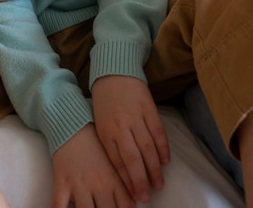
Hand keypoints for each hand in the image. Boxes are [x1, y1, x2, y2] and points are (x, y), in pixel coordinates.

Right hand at [51, 124, 135, 207]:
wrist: (75, 126)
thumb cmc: (95, 144)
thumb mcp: (114, 161)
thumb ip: (125, 182)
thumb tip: (134, 203)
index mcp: (114, 180)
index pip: (126, 207)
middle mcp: (99, 185)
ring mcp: (80, 185)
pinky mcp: (62, 183)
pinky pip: (58, 205)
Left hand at [92, 76, 169, 203]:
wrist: (113, 71)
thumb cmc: (105, 101)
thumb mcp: (100, 123)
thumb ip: (110, 144)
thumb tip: (121, 171)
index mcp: (106, 132)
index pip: (117, 162)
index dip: (127, 181)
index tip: (133, 195)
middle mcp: (120, 126)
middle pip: (133, 160)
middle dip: (141, 181)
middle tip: (147, 197)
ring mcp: (135, 117)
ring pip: (148, 148)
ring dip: (154, 169)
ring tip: (158, 184)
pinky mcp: (148, 108)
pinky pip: (158, 132)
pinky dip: (163, 148)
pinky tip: (165, 161)